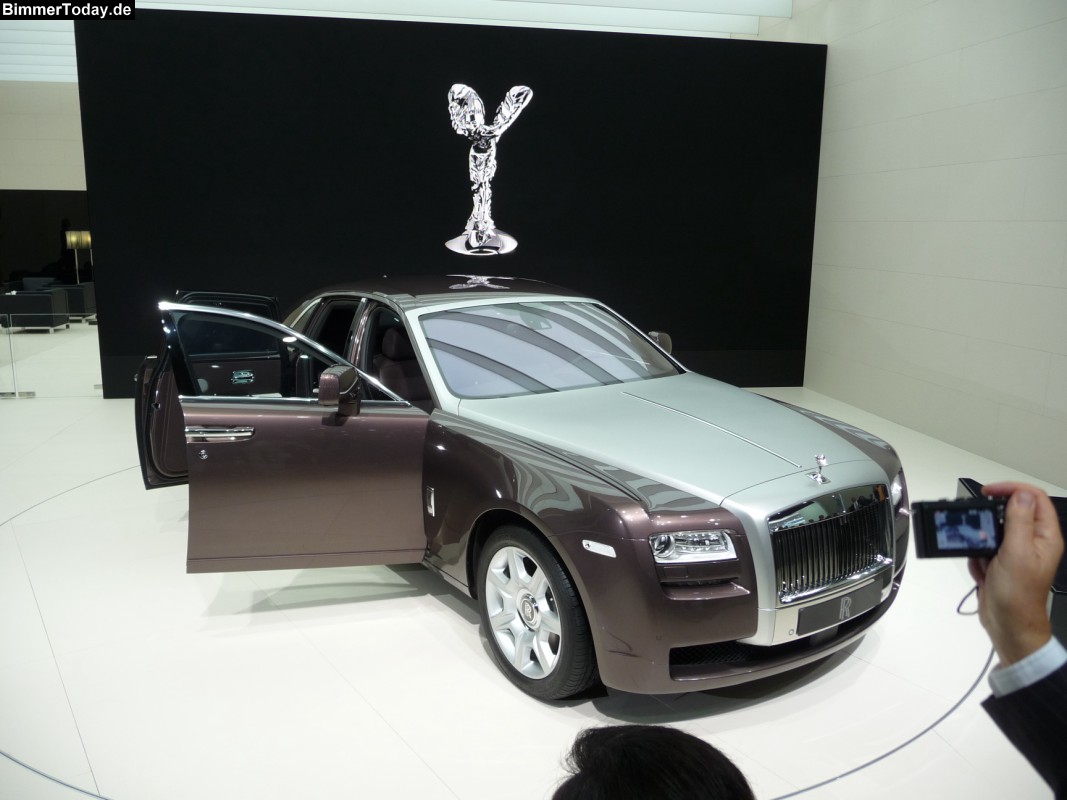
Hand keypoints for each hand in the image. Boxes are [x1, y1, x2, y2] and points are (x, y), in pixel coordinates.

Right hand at [968, 482, 1063, 665]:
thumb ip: (1018, 520)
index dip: (1012, 489)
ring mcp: (1016, 553)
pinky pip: (983, 549)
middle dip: (990, 520)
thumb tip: (1020, 494)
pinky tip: (982, 572)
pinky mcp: (1000, 563)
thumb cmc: (1017, 593)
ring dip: (981, 543)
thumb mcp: (1016, 552)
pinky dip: (977, 558)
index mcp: (1045, 536)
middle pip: (1011, 513)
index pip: (1034, 499)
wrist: (1008, 627)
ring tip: (982, 559)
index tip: (988, 492)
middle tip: (977, 526)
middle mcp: (1032, 541)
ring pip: (993, 531)